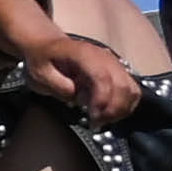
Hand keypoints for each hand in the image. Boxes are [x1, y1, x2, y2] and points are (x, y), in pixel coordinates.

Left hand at [16, 27, 140, 121]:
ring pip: (131, 90)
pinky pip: (131, 91)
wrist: (49, 46)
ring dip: (120, 110)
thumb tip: (77, 97)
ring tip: (101, 119)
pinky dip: (125, 106)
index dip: (101, 100)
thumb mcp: (40, 75)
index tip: (93, 117)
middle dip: (112, 110)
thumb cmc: (43, 60)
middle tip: (95, 123)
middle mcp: (104, 57)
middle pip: (122, 86)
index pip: (102, 77)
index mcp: (83, 54)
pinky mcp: (118, 72)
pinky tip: (108, 113)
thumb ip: (59, 87)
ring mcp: (114, 64)